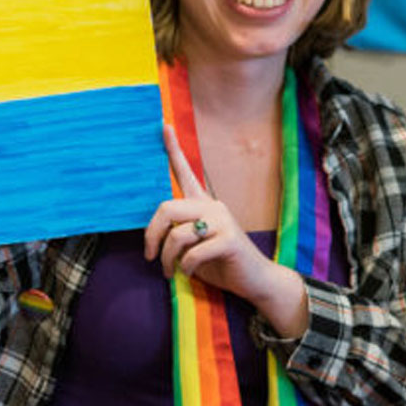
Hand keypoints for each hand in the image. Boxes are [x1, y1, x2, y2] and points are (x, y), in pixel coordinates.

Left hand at [144, 126, 308, 334]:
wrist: (255, 280)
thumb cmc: (221, 263)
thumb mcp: (195, 245)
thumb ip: (179, 233)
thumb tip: (156, 236)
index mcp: (205, 204)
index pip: (187, 171)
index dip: (173, 149)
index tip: (163, 126)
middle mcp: (214, 207)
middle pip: (167, 207)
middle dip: (151, 235)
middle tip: (150, 256)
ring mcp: (223, 222)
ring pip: (176, 235)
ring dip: (168, 260)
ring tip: (171, 272)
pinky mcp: (229, 240)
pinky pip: (193, 253)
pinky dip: (186, 268)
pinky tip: (191, 273)